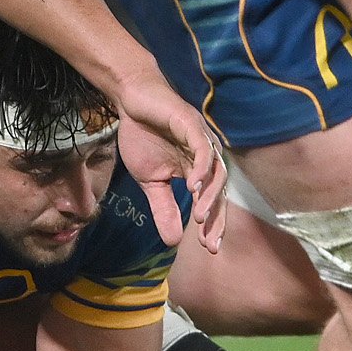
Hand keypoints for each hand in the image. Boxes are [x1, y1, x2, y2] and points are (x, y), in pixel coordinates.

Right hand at [112, 67, 226, 252]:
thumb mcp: (150, 181)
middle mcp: (206, 156)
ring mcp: (202, 140)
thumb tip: (172, 242)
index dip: (213, 225)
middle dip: (216, 217)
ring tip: (199, 218)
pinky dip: (201, 168)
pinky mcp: (192, 124)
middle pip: (220, 191)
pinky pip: (203, 149)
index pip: (211, 202)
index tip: (210, 249)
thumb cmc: (142, 137)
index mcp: (198, 170)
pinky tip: (192, 186)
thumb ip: (163, 208)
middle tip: (209, 242)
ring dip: (210, 196)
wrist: (131, 101)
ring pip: (216, 172)